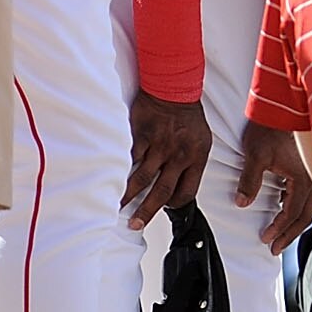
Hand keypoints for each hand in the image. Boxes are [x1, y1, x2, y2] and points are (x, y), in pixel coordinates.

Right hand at [123, 89, 210, 231]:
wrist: (174, 87)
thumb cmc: (187, 116)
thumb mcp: (201, 140)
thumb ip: (190, 161)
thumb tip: (179, 182)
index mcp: (197, 157)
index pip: (187, 191)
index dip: (174, 203)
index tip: (164, 208)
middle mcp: (179, 155)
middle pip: (162, 192)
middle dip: (147, 211)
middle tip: (135, 224)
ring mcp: (160, 146)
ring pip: (142, 179)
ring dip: (128, 195)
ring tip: (117, 206)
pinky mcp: (142, 136)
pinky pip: (130, 159)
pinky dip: (121, 172)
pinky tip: (111, 180)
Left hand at [235, 121, 311, 252]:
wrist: (281, 107)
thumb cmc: (270, 128)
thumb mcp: (256, 156)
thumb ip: (249, 181)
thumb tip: (242, 203)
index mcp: (302, 177)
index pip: (292, 212)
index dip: (279, 228)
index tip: (266, 238)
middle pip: (305, 215)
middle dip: (290, 234)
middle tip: (275, 248)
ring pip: (309, 207)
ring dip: (295, 223)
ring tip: (282, 235)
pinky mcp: (307, 168)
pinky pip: (308, 195)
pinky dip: (298, 208)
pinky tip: (285, 208)